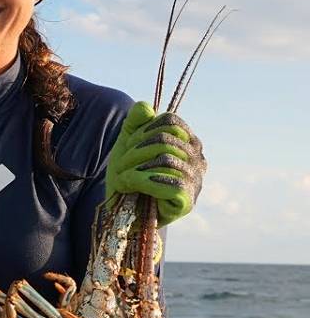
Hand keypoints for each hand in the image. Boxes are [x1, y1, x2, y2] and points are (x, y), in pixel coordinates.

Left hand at [106, 101, 205, 225]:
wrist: (123, 210)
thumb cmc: (129, 174)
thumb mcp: (128, 143)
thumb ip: (135, 121)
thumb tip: (146, 107)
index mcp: (187, 142)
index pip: (170, 122)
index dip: (145, 130)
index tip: (130, 144)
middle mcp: (197, 160)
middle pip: (165, 140)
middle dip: (134, 152)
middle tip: (119, 165)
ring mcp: (195, 181)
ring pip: (165, 160)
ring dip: (135, 168)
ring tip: (123, 177)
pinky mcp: (188, 201)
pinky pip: (171, 184)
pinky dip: (144, 182)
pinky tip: (133, 186)